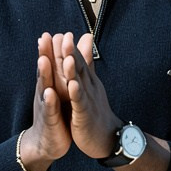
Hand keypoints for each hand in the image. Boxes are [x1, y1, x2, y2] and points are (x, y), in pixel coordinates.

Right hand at [17, 35, 73, 170]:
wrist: (47, 142)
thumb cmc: (56, 114)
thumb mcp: (62, 92)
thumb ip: (66, 74)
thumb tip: (70, 60)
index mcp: (50, 85)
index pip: (50, 64)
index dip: (50, 49)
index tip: (51, 32)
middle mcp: (44, 92)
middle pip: (44, 71)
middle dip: (44, 54)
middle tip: (44, 37)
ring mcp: (45, 106)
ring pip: (44, 87)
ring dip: (43, 74)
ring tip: (43, 60)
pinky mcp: (49, 121)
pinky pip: (49, 110)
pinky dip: (49, 102)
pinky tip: (50, 94)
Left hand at [61, 32, 121, 159]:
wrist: (108, 137)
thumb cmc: (96, 111)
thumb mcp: (91, 86)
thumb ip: (87, 66)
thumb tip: (86, 49)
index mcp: (87, 81)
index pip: (78, 61)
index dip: (71, 47)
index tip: (62, 33)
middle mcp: (89, 88)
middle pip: (79, 68)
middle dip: (72, 53)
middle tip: (64, 36)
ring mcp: (88, 101)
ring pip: (80, 83)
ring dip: (73, 70)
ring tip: (67, 57)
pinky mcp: (85, 115)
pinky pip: (80, 103)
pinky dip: (76, 94)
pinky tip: (72, 85)